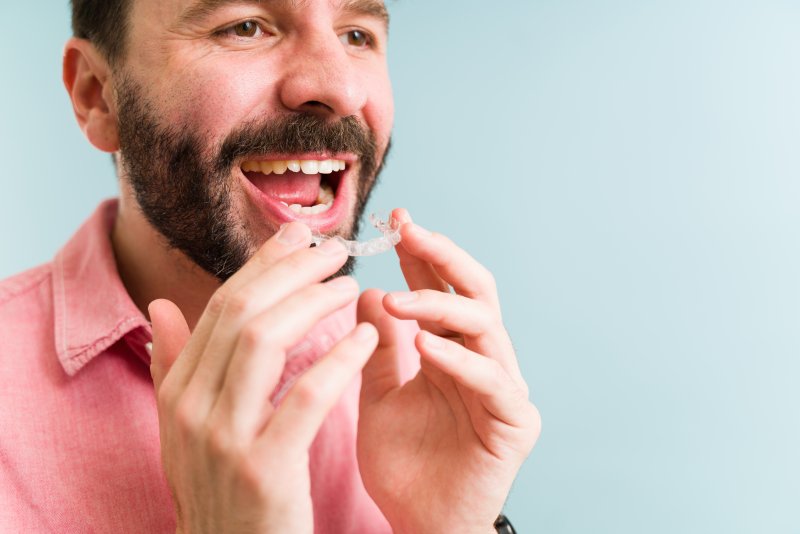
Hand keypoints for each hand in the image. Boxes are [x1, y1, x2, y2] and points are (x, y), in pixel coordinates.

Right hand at [148, 223, 378, 533]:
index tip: (299, 236)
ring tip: (350, 285)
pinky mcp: (264, 469)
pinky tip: (366, 338)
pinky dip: (338, 361)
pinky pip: (305, 398)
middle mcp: (192, 409)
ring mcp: (224, 439)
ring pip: (264, 342)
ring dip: (312, 304)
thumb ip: (176, 366)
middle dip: (290, 272)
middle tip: (333, 250)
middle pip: (240, 313)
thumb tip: (159, 304)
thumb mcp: (187, 431)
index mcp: (179, 392)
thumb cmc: (224, 491)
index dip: (262, 266)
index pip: (221, 307)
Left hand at [357, 209, 540, 533]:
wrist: (420, 525)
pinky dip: (458, 360)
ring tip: (398, 299)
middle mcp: (483, 360)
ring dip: (440, 306)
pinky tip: (425, 346)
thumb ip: (376, 348)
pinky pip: (491, 380)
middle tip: (407, 231)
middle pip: (475, 291)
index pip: (441, 289)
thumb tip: (368, 291)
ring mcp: (503, 388)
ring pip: (485, 326)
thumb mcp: (377, 397)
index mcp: (451, 350)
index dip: (421, 254)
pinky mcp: (515, 422)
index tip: (394, 220)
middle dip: (442, 257)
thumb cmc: (404, 465)